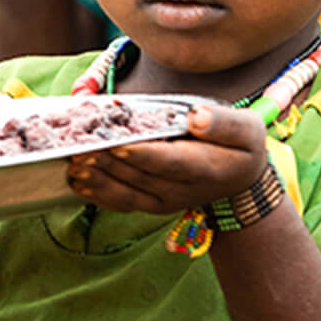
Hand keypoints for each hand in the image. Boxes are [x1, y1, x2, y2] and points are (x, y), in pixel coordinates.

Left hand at [67, 105, 266, 214]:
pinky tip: (77, 181)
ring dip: (98, 178)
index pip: (171, 161)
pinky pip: (122, 202)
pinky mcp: (152, 203)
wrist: (241, 182)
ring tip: (74, 162)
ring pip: (127, 192)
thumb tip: (197, 117)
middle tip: (81, 147)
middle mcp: (183, 189)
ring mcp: (165, 200)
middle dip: (109, 162)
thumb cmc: (241, 146)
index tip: (117, 144)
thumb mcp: (247, 128)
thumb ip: (223, 123)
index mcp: (208, 167)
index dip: (143, 154)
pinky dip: (98, 193)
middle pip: (141, 176)